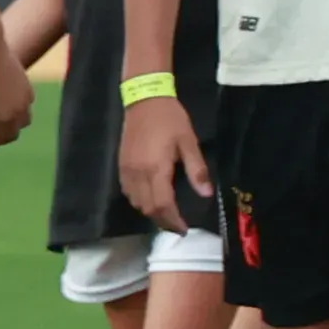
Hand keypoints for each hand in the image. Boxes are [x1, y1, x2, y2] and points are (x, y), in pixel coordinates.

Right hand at [117, 94, 212, 228]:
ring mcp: (127, 170)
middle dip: (163, 221)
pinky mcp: (121, 165)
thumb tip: (207, 194)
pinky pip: (128, 192)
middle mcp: (138, 174)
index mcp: (156, 169)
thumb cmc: (170, 119)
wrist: (145, 99)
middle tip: (177, 226)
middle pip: (148, 209)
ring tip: (166, 214)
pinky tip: (150, 199)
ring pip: (136, 203)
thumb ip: (197, 169)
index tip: (184, 229)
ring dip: (150, 213)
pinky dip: (139, 201)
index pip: (163, 205)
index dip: (173, 221)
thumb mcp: (189, 141)